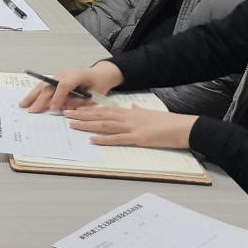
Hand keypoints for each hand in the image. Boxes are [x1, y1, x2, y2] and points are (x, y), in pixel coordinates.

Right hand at [20, 61, 124, 112]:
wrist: (99, 74)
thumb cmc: (99, 84)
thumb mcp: (95, 95)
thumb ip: (82, 102)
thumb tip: (66, 109)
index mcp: (77, 75)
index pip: (64, 85)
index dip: (57, 97)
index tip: (52, 109)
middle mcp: (65, 73)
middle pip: (50, 85)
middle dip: (40, 99)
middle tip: (32, 111)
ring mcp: (59, 74)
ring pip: (43, 84)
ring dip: (33, 95)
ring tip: (23, 104)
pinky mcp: (56, 78)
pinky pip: (44, 85)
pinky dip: (35, 93)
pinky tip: (28, 100)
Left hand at [66, 105, 197, 149]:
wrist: (182, 127)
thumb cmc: (167, 122)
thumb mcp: (149, 113)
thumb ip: (139, 110)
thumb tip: (133, 107)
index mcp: (128, 112)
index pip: (103, 109)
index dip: (88, 109)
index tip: (75, 108)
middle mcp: (127, 117)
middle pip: (99, 115)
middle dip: (81, 115)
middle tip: (65, 114)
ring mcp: (131, 127)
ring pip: (104, 125)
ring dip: (87, 125)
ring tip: (72, 124)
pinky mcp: (138, 138)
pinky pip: (117, 139)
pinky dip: (103, 139)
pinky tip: (92, 140)